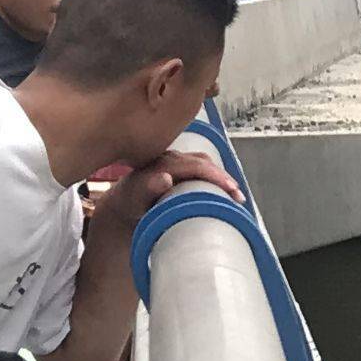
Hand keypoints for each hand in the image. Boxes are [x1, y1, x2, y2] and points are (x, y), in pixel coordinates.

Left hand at [89, 144, 244, 229]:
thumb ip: (147, 187)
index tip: (231, 189)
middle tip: (237, 197)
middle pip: (203, 161)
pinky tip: (223, 190)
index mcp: (162, 163)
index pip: (195, 165)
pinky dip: (214, 177)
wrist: (123, 202)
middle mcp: (170, 158)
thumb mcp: (134, 198)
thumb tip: (165, 178)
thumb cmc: (130, 203)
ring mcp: (176, 161)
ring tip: (234, 195)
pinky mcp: (180, 167)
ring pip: (204, 163)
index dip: (215, 176)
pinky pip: (201, 166)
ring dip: (221, 177)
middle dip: (223, 177)